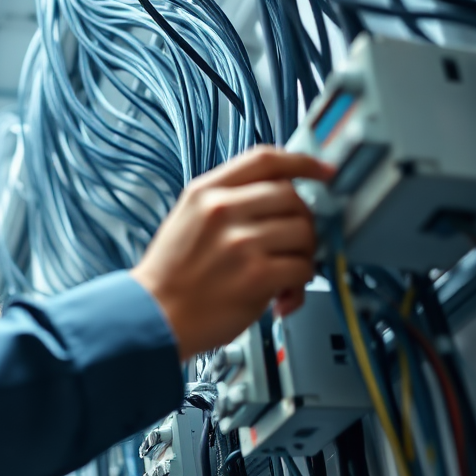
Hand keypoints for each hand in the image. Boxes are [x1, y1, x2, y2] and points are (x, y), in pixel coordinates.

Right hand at [129, 146, 334, 358]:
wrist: (153, 316)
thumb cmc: (171, 273)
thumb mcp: (188, 217)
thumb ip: (228, 200)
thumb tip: (279, 195)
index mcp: (206, 191)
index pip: (265, 160)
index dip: (302, 163)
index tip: (321, 172)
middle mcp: (223, 210)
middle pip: (292, 196)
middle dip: (302, 221)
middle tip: (294, 242)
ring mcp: (240, 242)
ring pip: (303, 232)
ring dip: (304, 254)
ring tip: (285, 270)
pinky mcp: (256, 275)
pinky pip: (303, 268)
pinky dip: (300, 283)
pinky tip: (282, 293)